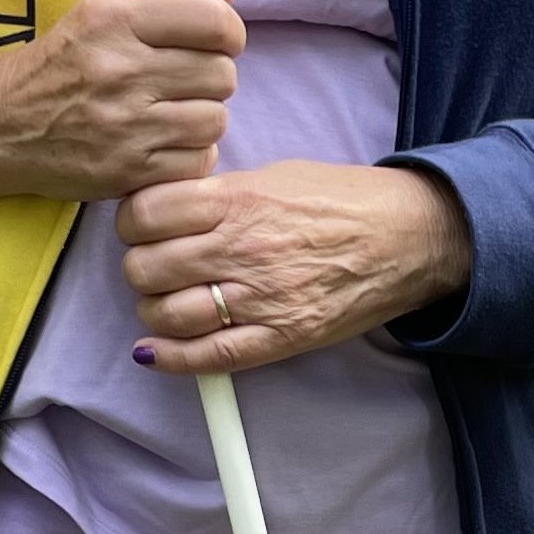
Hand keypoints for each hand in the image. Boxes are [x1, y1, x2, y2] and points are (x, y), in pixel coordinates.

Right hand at [0, 0, 243, 211]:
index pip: (212, 19)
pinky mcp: (127, 172)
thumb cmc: (64, 60)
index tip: (216, 39)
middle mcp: (120, 68)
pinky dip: (188, 153)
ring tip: (170, 109)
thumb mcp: (105, 9)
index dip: (227, 31)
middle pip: (221, 72)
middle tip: (183, 77)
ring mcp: (124, 125)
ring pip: (215, 118)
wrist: (3, 124)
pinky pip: (198, 161)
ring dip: (201, 115)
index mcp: (115, 17)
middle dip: (211, 75)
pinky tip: (162, 140)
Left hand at [115, 159, 470, 373]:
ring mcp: (259, 299)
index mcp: (238, 199)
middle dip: (137, 265)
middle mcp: (241, 249)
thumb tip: (166, 205)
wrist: (404, 237)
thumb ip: (219, 191)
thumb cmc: (339, 199)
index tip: (136, 223)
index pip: (146, 212)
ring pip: (167, 315)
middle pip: (147, 266)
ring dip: (151, 310)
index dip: (130, 219)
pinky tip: (153, 350)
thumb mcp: (272, 175)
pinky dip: (169, 358)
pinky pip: (208, 358)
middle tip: (148, 261)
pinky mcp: (278, 339)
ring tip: (161, 299)